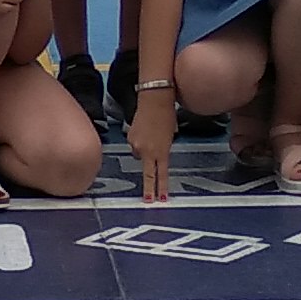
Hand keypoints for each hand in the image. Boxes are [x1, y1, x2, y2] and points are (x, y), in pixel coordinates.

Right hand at [133, 85, 176, 201]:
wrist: (154, 99)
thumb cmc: (167, 115)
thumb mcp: (170, 136)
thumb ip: (163, 149)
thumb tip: (157, 155)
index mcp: (161, 151)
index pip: (161, 174)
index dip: (160, 188)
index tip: (160, 199)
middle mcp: (147, 151)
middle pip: (148, 173)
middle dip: (149, 187)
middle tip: (148, 200)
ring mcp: (136, 145)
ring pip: (141, 155)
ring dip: (146, 151)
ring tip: (153, 137)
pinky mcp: (129, 137)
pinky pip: (135, 146)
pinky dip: (140, 142)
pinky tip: (145, 131)